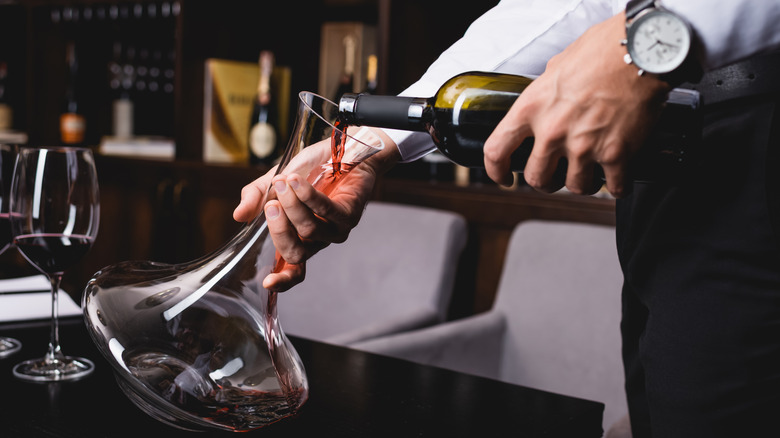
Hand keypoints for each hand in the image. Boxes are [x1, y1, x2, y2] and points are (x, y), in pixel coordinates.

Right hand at [233, 128, 399, 290]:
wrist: (342, 148)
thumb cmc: (311, 170)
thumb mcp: (274, 182)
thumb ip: (256, 198)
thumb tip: (238, 216)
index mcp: (300, 239)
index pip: (294, 270)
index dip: (282, 280)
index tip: (267, 283)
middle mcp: (319, 240)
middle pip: (296, 252)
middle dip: (278, 229)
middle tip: (271, 205)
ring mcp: (337, 230)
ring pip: (309, 229)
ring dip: (292, 205)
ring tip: (283, 182)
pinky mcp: (350, 213)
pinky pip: (326, 210)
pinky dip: (307, 196)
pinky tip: (296, 181)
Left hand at [483, 12, 670, 197]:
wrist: (640, 51)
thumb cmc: (601, 51)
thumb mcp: (556, 68)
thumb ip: (544, 93)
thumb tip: (544, 103)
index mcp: (531, 108)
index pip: (496, 150)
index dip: (497, 171)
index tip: (505, 177)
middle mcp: (552, 131)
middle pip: (536, 178)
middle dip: (546, 181)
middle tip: (556, 175)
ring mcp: (583, 146)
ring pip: (574, 187)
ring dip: (582, 183)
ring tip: (590, 174)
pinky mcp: (615, 154)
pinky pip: (612, 187)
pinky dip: (616, 186)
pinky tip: (618, 179)